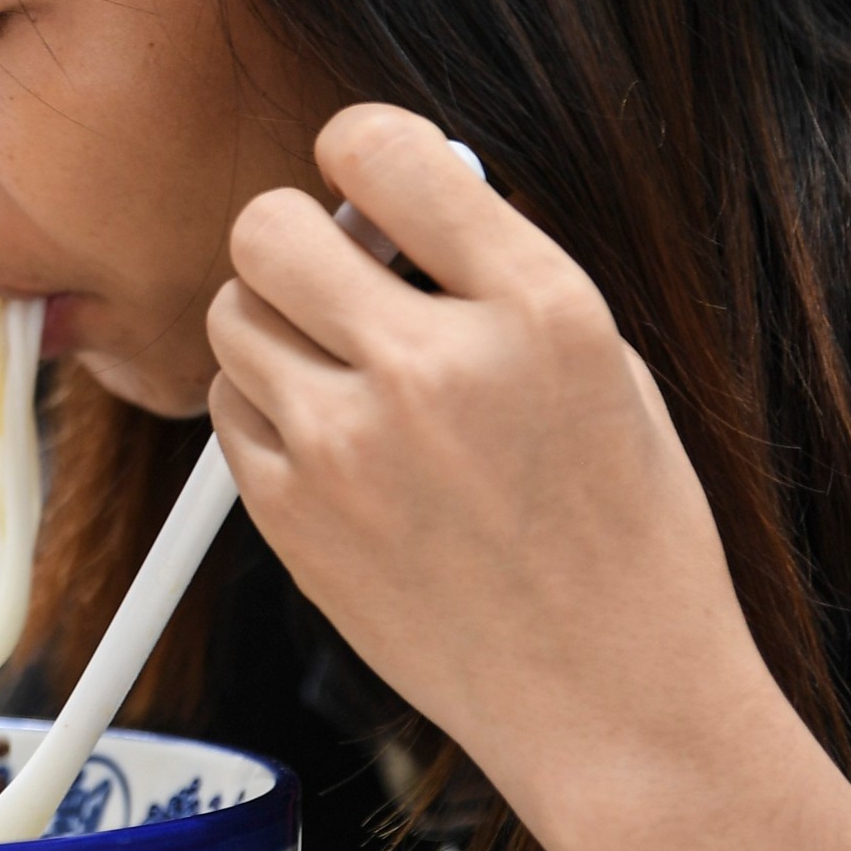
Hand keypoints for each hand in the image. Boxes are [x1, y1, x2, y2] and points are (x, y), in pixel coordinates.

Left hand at [204, 105, 753, 800]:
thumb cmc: (623, 532)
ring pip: (231, 315)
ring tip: (342, 375)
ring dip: (275, 328)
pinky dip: (267, 414)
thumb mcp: (604, 366)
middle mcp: (436, 366)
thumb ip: (492, 274)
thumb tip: (386, 203)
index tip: (361, 178)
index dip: (358, 151)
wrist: (612, 701)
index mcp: (539, 308)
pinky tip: (335, 449)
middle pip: (268, 226)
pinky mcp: (294, 517)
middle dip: (295, 239)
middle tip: (330, 277)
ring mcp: (352, 446)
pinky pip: (228, 410)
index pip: (384, 150)